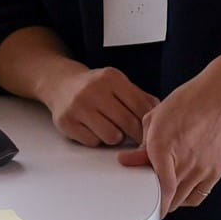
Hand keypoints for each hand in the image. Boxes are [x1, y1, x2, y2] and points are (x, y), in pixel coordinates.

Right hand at [42, 65, 158, 146]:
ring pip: (111, 136)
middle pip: (128, 124)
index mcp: (111, 77)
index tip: (150, 132)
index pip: (141, 107)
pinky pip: (92, 142)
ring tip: (109, 128)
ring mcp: (77, 106)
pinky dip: (96, 139)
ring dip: (114, 137)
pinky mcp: (66, 121)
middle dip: (134, 134)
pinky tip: (92, 128)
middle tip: (134, 136)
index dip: (148, 124)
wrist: (59, 83)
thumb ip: (140, 97)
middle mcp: (93, 90)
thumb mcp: (117, 83)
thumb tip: (161, 118)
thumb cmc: (94, 87)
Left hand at [118, 54, 220, 216]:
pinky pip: (200, 195)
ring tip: (165, 195)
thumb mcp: (155, 118)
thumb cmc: (188, 102)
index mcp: (163, 146)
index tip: (144, 205)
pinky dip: (189, 198)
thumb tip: (129, 160)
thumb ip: (142, 144)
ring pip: (184, 199)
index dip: (152, 202)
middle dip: (158, 200)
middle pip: (170, 197)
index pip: (160, 187)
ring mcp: (203, 168)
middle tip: (150, 196)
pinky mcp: (217, 170)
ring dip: (173, 200)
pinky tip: (181, 193)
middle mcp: (184, 162)